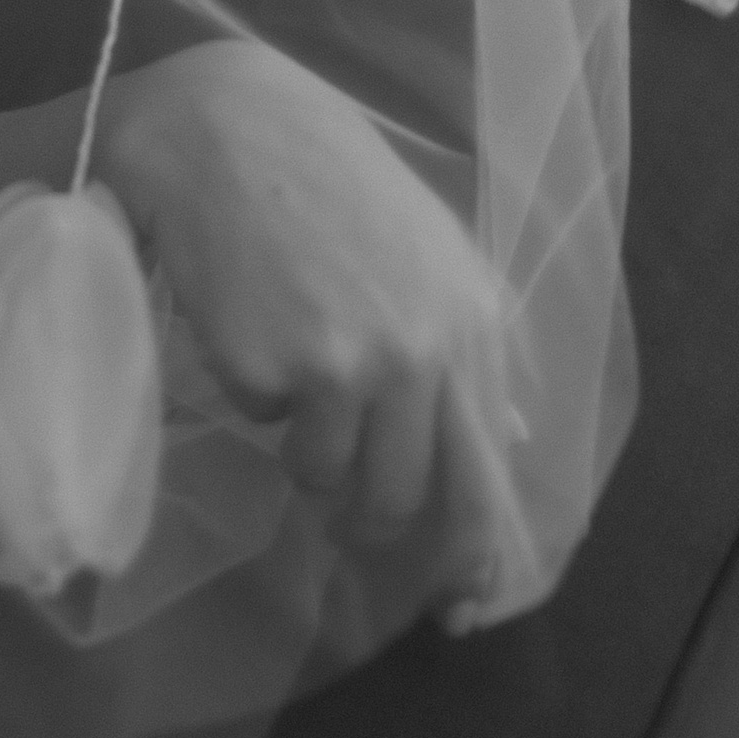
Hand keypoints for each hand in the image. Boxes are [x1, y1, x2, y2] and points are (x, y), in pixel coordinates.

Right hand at [93, 39, 509, 611]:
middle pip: (410, 501)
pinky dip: (256, 396)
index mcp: (472, 319)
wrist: (228, 129)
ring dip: (307, 458)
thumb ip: (468, 344)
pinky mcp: (280, 367)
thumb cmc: (326, 186)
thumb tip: (509, 437)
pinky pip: (267, 428)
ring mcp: (354, 362)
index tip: (462, 608)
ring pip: (332, 481)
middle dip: (374, 525)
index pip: (487, 476)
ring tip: (286, 379)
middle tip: (343, 515)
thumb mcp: (423, 251)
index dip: (475, 559)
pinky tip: (250, 323)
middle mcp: (427, 348)